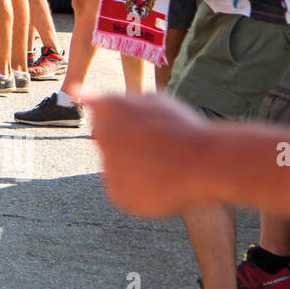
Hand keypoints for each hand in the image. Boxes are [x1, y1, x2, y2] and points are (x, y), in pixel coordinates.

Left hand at [85, 91, 214, 217]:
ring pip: (113, 168)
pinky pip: (121, 192)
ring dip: (130, 168)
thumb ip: (120, 101)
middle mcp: (102, 136)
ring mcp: (107, 166)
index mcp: (109, 108)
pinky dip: (136, 191)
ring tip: (163, 166)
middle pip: (105, 142)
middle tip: (155, 148)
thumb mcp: (154, 100)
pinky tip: (159, 183)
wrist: (208, 161)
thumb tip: (82, 94)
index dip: (117, 119)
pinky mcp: (117, 194)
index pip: (95, 110)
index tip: (128, 122)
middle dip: (123, 144)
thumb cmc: (185, 129)